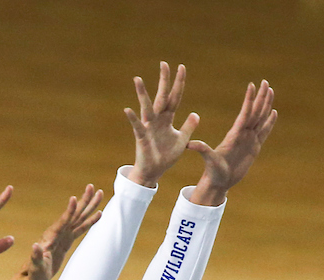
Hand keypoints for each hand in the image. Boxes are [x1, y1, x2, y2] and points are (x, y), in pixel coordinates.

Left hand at [21, 184, 104, 279]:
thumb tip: (36, 246)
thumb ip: (36, 256)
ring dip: (89, 205)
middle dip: (84, 200)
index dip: (69, 211)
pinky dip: (90, 220)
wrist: (33, 276)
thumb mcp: (35, 266)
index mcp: (51, 236)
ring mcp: (63, 235)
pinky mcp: (67, 240)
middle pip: (75, 213)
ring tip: (99, 193)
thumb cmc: (34, 272)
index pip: (63, 221)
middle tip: (93, 186)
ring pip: (79, 217)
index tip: (75, 198)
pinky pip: (81, 228)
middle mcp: (58, 232)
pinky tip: (98, 214)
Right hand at [125, 62, 198, 187]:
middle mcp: (158, 119)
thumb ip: (188, 127)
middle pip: (162, 96)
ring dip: (142, 94)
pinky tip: (128, 109)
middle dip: (164, 81)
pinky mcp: (142, 137)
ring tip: (137, 79)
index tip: (182, 67)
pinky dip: (133, 118)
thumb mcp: (182, 141)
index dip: (179, 84)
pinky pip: (137, 126)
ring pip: (146, 107)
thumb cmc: (166, 156)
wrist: (154, 171)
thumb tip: (196, 114)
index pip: (175, 97)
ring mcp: (149, 126)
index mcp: (168, 118)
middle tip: (164, 63)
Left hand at [187, 80, 276, 205]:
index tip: (252, 85)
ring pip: (260, 118)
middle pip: (255, 112)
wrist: (219, 181)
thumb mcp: (209, 160)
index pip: (244, 113)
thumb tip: (190, 144)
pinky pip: (264, 132)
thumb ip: (202, 150)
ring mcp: (249, 139)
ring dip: (266, 105)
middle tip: (265, 82)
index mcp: (234, 134)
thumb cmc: (213, 172)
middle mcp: (243, 134)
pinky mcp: (254, 147)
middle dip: (261, 97)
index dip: (249, 100)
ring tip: (270, 91)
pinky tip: (274, 112)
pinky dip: (269, 122)